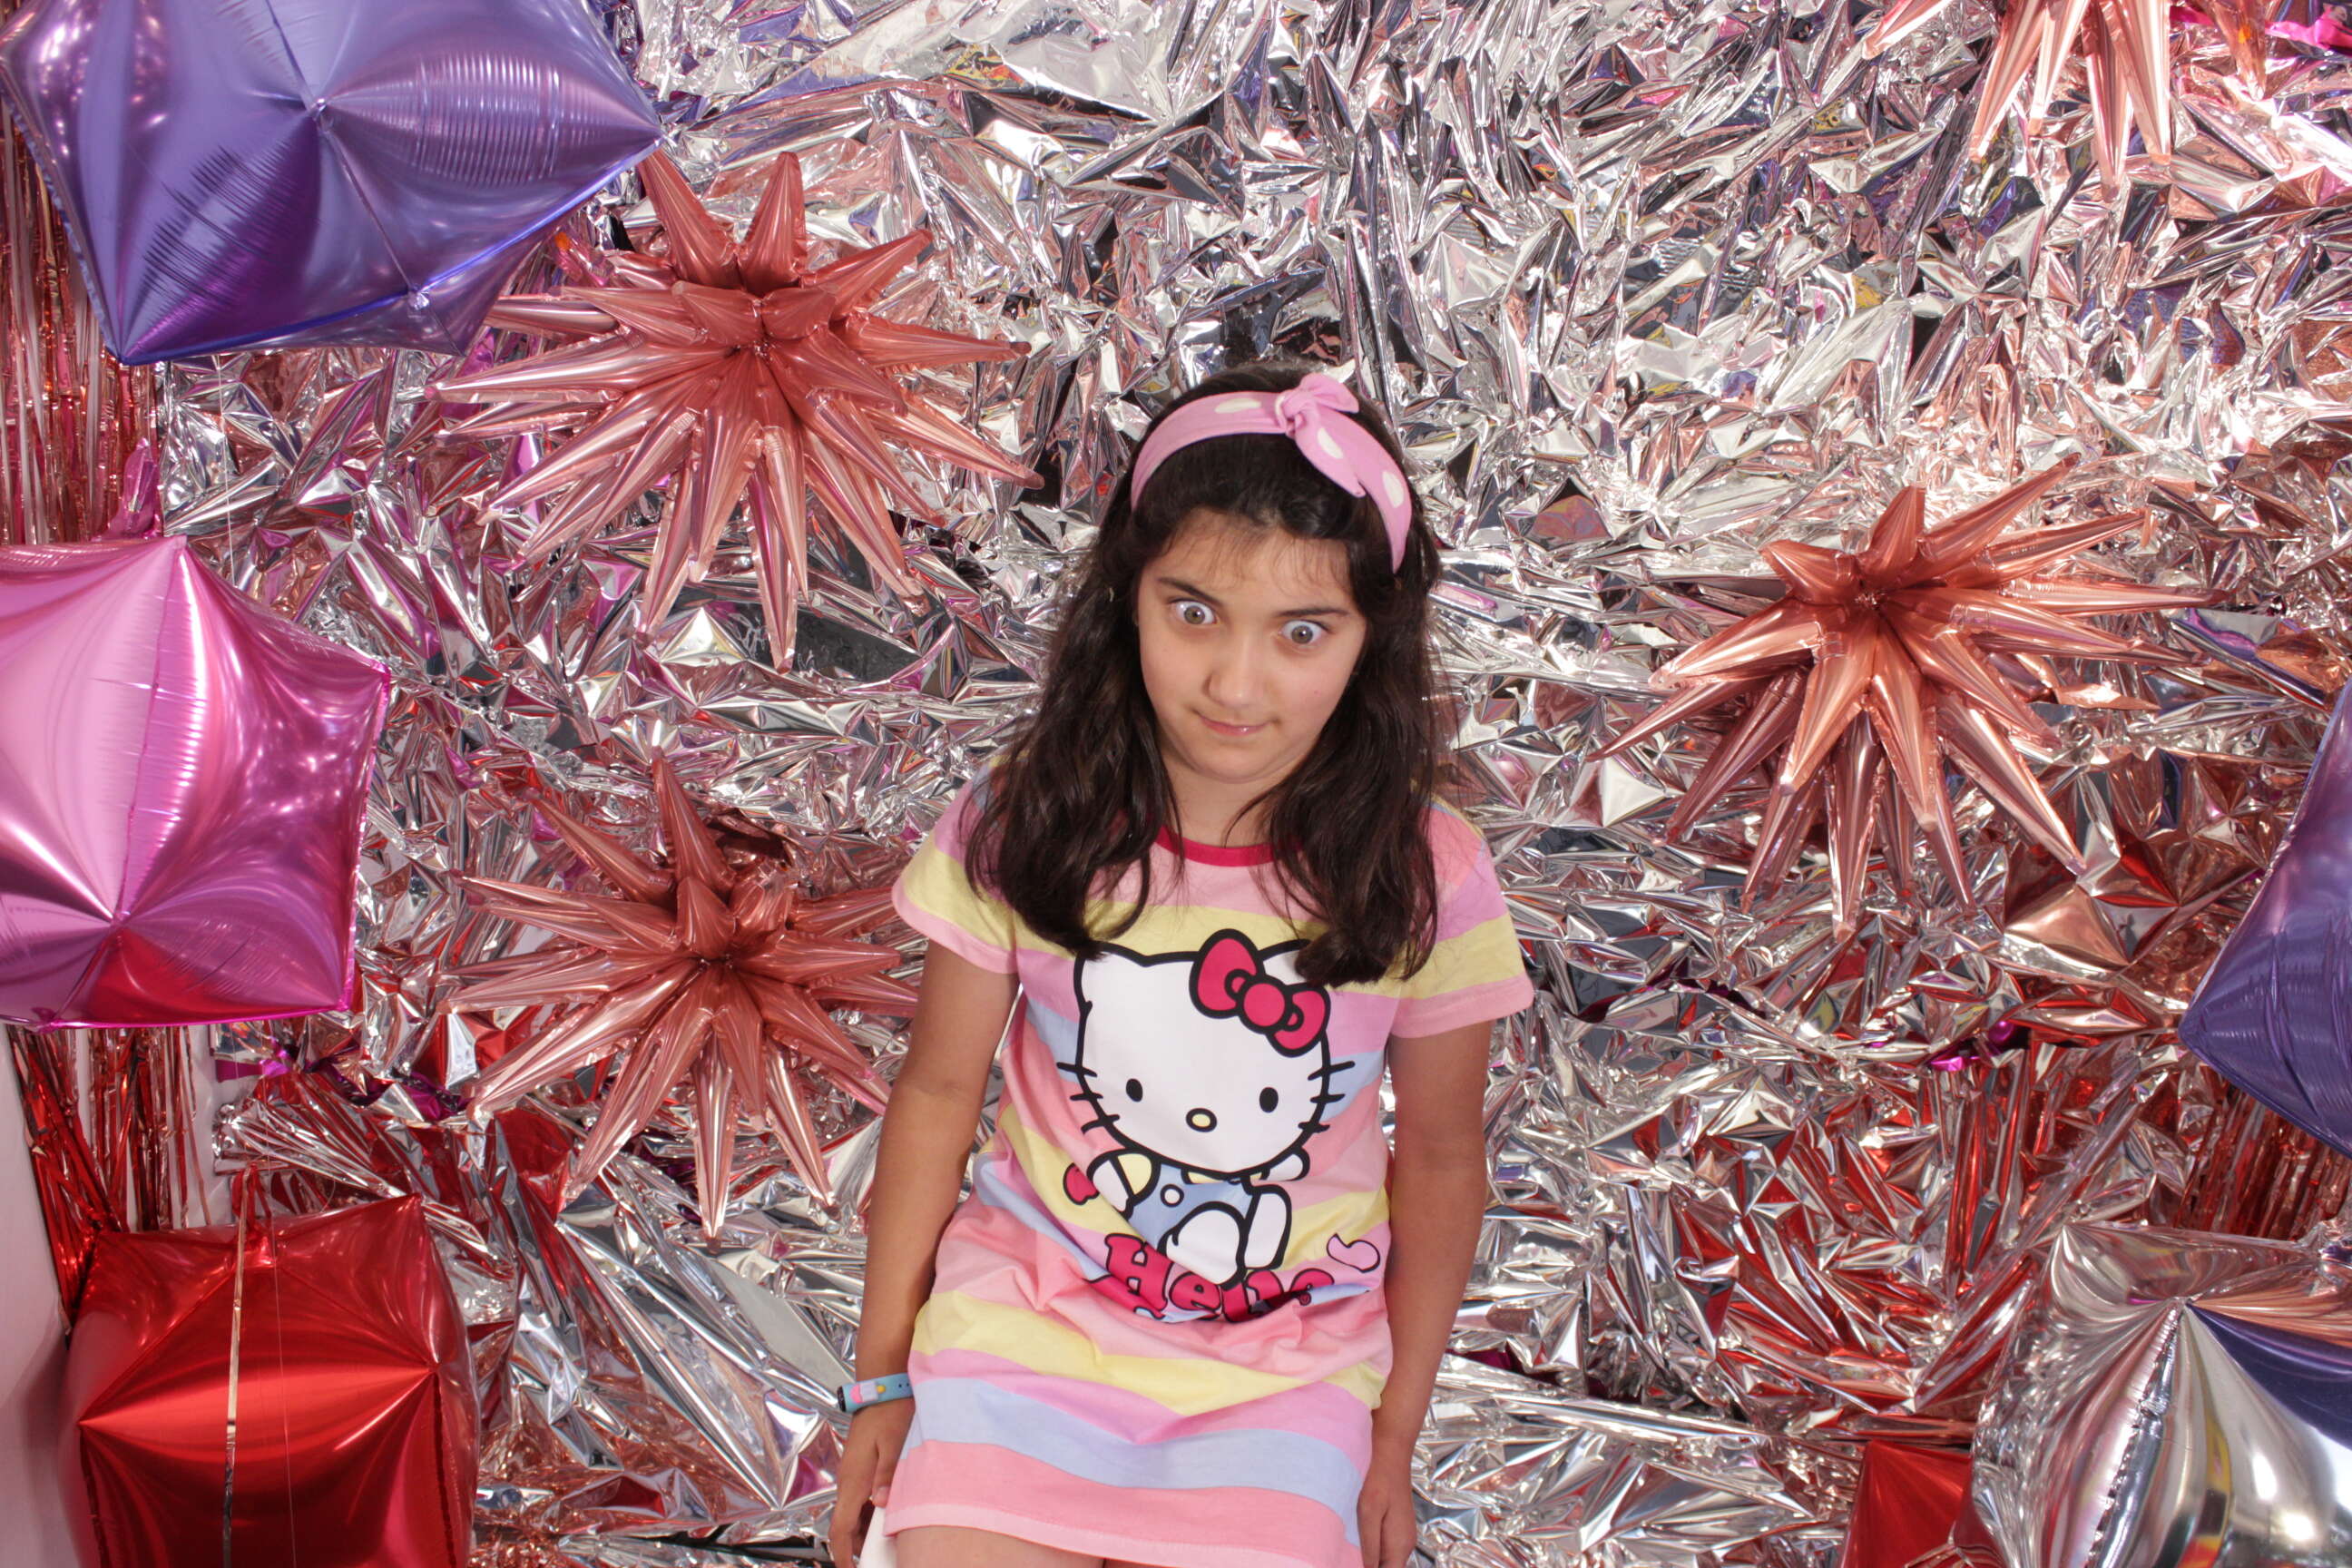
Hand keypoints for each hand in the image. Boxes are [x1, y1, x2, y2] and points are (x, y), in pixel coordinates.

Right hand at [828, 1399, 915, 1566]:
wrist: (883, 1387)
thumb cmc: (890, 1412)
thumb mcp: (894, 1444)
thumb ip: (888, 1474)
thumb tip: (882, 1503)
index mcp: (853, 1480)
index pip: (840, 1527)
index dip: (842, 1553)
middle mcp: (848, 1480)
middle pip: (844, 1525)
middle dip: (854, 1546)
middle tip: (874, 1559)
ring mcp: (853, 1474)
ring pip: (851, 1513)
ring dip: (862, 1531)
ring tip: (882, 1543)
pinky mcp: (859, 1468)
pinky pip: (858, 1499)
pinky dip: (867, 1514)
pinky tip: (884, 1516)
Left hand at [1355, 1442, 1418, 1567]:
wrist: (1391, 1457)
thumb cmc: (1378, 1481)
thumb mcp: (1369, 1512)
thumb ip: (1370, 1544)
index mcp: (1400, 1545)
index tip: (1351, 1563)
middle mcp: (1406, 1544)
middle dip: (1369, 1566)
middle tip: (1346, 1558)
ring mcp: (1403, 1536)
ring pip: (1387, 1560)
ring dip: (1371, 1560)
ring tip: (1350, 1552)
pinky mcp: (1398, 1528)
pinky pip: (1387, 1548)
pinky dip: (1374, 1550)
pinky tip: (1359, 1541)